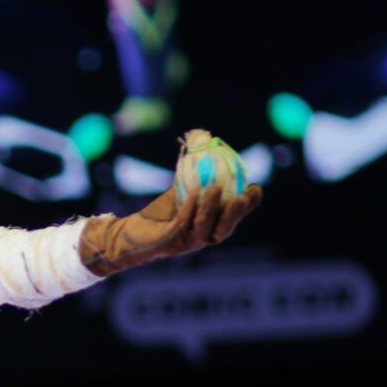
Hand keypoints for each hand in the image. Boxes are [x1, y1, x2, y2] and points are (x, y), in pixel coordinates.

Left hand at [80, 181, 261, 276]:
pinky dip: (188, 209)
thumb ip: (196, 175)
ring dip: (211, 209)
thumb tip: (206, 143)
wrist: (132, 232)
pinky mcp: (170, 242)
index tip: (255, 188)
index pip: (235, 218)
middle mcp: (204, 237)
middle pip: (225, 228)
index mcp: (212, 226)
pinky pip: (182, 224)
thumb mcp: (182, 191)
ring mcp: (187, 242)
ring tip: (214, 188)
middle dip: (236, 213)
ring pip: (204, 228)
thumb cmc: (160, 213)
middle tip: (243, 196)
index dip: (248, 206)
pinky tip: (192, 194)